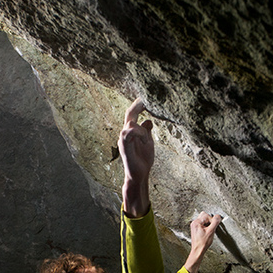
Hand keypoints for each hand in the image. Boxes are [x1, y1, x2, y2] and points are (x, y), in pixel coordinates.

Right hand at [119, 98, 153, 216]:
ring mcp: (124, 139)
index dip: (139, 104)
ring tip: (148, 138)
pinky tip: (146, 141)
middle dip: (139, 105)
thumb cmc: (143, 161)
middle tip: (149, 98)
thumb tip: (149, 121)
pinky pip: (128, 132)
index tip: (149, 97)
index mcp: (131, 131)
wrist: (138, 176)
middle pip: (129, 113)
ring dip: (142, 127)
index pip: (133, 113)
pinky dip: (139, 133)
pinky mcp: (124, 146)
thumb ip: (147, 132)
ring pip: (130, 122)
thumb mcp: (148, 143)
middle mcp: (125, 133)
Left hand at [185, 212, 221, 272]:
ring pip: (204, 220)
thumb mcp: (211, 231)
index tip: (213, 226)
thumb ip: (215, 222)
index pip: (207, 215)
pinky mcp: (196, 229)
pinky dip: (206, 227)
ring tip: (209, 231)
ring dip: (208, 224)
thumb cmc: (203, 243)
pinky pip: (202, 224)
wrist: (198, 250)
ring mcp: (194, 226)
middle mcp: (194, 223)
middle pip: (204, 216)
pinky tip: (207, 233)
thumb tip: (218, 216)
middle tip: (211, 228)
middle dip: (209, 221)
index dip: (212, 220)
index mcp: (196, 222)